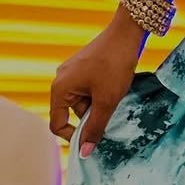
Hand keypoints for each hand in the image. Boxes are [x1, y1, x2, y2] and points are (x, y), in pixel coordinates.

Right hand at [49, 10, 144, 156]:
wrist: (127, 32)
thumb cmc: (115, 64)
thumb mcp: (107, 100)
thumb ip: (95, 127)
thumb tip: (84, 152)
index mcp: (60, 88)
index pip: (57, 123)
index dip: (73, 135)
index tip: (93, 138)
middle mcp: (61, 79)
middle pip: (73, 111)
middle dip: (93, 113)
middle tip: (112, 107)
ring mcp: (72, 71)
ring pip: (84, 100)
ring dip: (100, 102)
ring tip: (116, 91)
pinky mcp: (84, 66)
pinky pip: (89, 88)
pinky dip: (101, 92)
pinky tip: (116, 84)